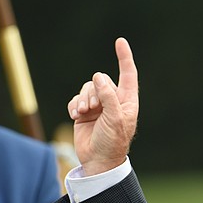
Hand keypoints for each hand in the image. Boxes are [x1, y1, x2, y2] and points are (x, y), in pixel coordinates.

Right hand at [68, 37, 138, 175]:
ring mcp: (98, 106)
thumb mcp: (115, 119)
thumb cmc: (113, 142)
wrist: (98, 160)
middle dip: (94, 91)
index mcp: (127, 101)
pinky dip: (74, 105)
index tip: (120, 41)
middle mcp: (113, 101)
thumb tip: (99, 76)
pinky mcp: (83, 112)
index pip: (128, 74)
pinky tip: (75, 116)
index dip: (124, 58)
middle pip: (101, 80)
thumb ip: (108, 96)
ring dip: (83, 99)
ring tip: (83, 113)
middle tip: (93, 108)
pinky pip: (76, 99)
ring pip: (87, 88)